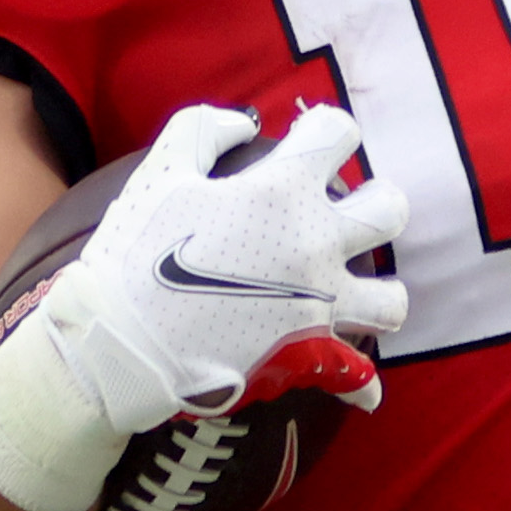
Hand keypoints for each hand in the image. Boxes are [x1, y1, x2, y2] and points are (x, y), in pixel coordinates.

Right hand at [0, 100, 407, 510]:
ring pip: (390, 297)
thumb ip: (203, 130)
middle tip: (348, 212)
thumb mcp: (159, 172)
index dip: (325, 131)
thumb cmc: (134, 253)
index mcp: (282, 191)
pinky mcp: (309, 356)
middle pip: (387, 210)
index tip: (310, 144)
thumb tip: (245, 122)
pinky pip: (357, 378)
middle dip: (376, 202)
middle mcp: (315, 244)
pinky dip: (360, 384)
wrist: (119, 343)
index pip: (338, 134)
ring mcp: (319, 304)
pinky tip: (360, 388)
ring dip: (380, 289)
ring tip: (356, 289)